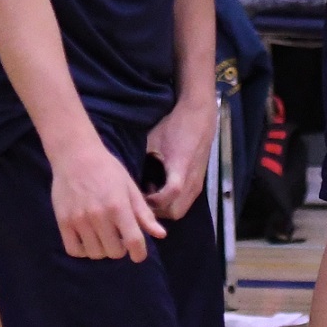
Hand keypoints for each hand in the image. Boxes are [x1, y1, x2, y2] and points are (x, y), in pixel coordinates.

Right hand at [50, 142, 165, 261]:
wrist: (76, 155)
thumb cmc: (107, 169)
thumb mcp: (129, 187)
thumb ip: (144, 213)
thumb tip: (161, 235)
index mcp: (119, 205)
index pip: (133, 242)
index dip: (139, 253)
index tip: (138, 254)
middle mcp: (99, 215)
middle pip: (115, 252)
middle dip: (120, 248)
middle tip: (118, 236)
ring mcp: (79, 220)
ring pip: (95, 254)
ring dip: (102, 249)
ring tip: (103, 234)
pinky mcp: (63, 222)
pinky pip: (75, 251)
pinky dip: (83, 250)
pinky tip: (88, 237)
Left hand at [144, 97, 216, 219]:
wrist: (199, 114)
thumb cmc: (174, 125)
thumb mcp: (154, 140)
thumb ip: (143, 162)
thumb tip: (127, 180)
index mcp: (180, 169)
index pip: (167, 198)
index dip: (151, 202)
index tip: (137, 196)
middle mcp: (192, 181)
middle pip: (175, 212)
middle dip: (157, 211)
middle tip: (142, 199)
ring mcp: (197, 183)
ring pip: (181, 209)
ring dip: (165, 207)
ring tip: (151, 192)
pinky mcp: (199, 181)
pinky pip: (186, 201)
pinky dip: (173, 201)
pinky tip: (161, 185)